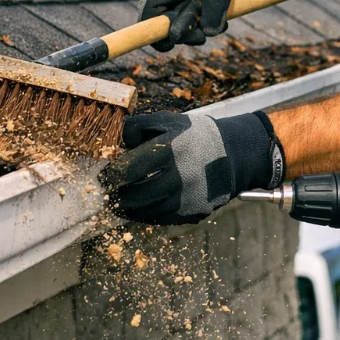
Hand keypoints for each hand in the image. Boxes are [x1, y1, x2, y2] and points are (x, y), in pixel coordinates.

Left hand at [102, 110, 277, 224]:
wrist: (234, 154)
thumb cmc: (196, 136)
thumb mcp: (169, 120)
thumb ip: (138, 127)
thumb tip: (117, 143)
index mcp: (171, 150)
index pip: (129, 169)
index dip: (111, 175)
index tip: (104, 176)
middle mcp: (180, 177)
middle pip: (136, 196)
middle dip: (117, 196)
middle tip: (109, 193)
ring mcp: (188, 198)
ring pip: (147, 212)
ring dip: (129, 209)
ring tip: (121, 202)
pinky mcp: (194, 213)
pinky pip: (162, 219)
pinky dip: (147, 215)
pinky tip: (141, 207)